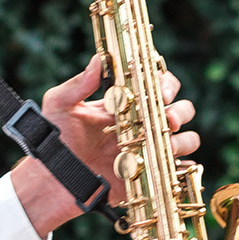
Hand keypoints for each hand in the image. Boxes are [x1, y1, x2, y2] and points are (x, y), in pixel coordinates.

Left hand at [13, 56, 200, 232]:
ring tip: (165, 144)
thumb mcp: (61, 105)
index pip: (156, 86)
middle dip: (181, 111)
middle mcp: (141, 125)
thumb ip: (79, 83)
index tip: (161, 90)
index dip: (166, 84)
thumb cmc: (55, 139)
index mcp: (126, 104)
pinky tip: (168, 164)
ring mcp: (147, 150)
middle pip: (180, 110)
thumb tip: (99, 59)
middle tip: (169, 119)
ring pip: (186, 140)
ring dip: (183, 139)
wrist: (52, 180)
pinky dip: (180, 167)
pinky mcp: (148, 175)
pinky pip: (176, 171)